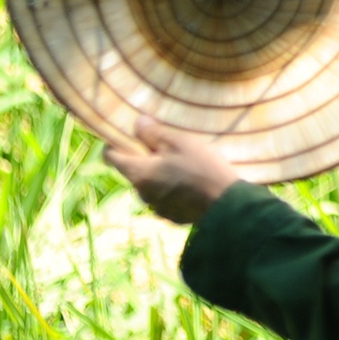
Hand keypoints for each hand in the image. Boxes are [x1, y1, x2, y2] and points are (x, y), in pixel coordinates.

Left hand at [103, 116, 240, 224]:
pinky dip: (171, 190)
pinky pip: (164, 199)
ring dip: (159, 176)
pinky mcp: (172, 216)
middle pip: (133, 171)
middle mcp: (141, 193)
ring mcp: (156, 208)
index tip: (127, 135)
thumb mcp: (179, 143)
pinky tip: (190, 184)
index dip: (115, 144)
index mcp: (139, 173)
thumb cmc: (202, 167)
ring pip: (150, 186)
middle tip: (165, 148)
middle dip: (144, 159)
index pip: (111, 157)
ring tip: (181, 167)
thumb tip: (137, 123)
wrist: (227, 203)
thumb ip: (154, 133)